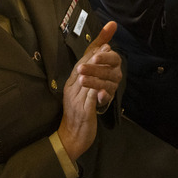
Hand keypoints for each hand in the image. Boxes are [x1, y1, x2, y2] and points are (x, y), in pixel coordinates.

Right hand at [58, 20, 120, 159]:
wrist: (70, 137)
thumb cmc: (78, 114)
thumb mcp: (83, 93)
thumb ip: (90, 78)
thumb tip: (97, 61)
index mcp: (71, 83)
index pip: (81, 62)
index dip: (93, 50)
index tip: (105, 40)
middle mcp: (72, 88)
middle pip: (82, 68)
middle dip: (95, 56)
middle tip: (107, 46)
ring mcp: (76, 100)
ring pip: (86, 81)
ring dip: (96, 69)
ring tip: (105, 60)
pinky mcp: (83, 112)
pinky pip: (90, 99)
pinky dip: (97, 91)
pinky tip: (103, 86)